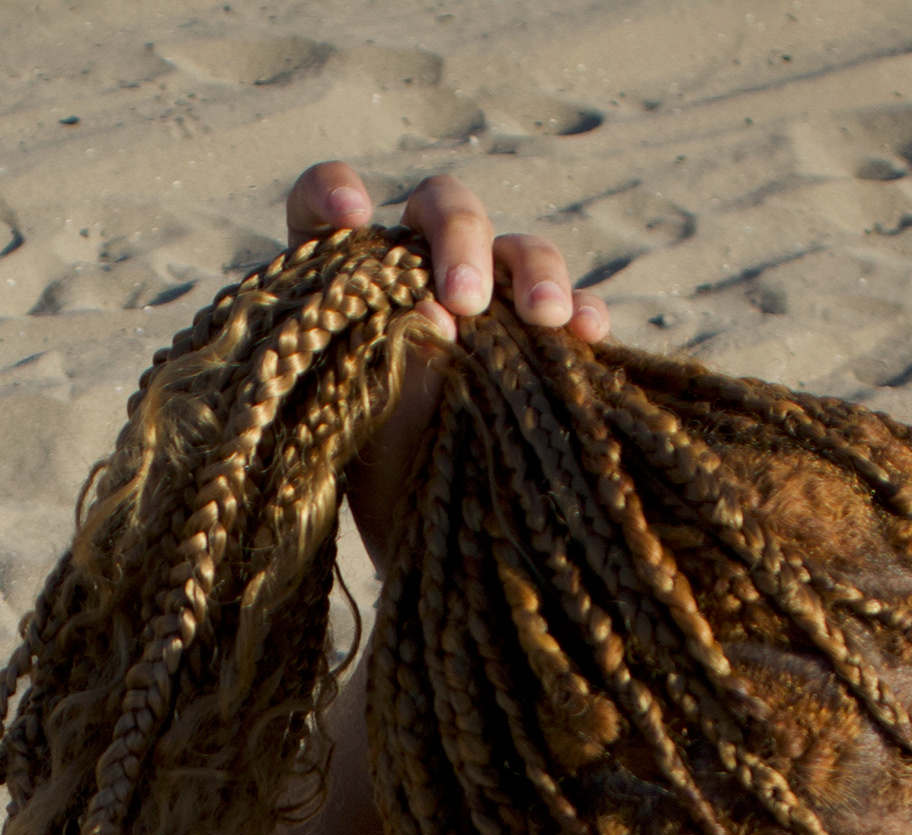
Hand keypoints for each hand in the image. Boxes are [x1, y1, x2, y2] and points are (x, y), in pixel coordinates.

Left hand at [286, 163, 608, 559]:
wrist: (434, 564)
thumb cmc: (377, 500)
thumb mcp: (366, 444)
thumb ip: (390, 377)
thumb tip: (436, 313)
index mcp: (348, 293)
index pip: (323, 211)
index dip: (332, 192)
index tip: (352, 212)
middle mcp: (418, 281)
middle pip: (439, 210)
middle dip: (459, 239)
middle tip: (465, 300)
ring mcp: (487, 308)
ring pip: (517, 249)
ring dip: (534, 271)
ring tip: (545, 318)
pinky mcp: (540, 345)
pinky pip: (574, 309)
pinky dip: (584, 312)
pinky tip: (588, 335)